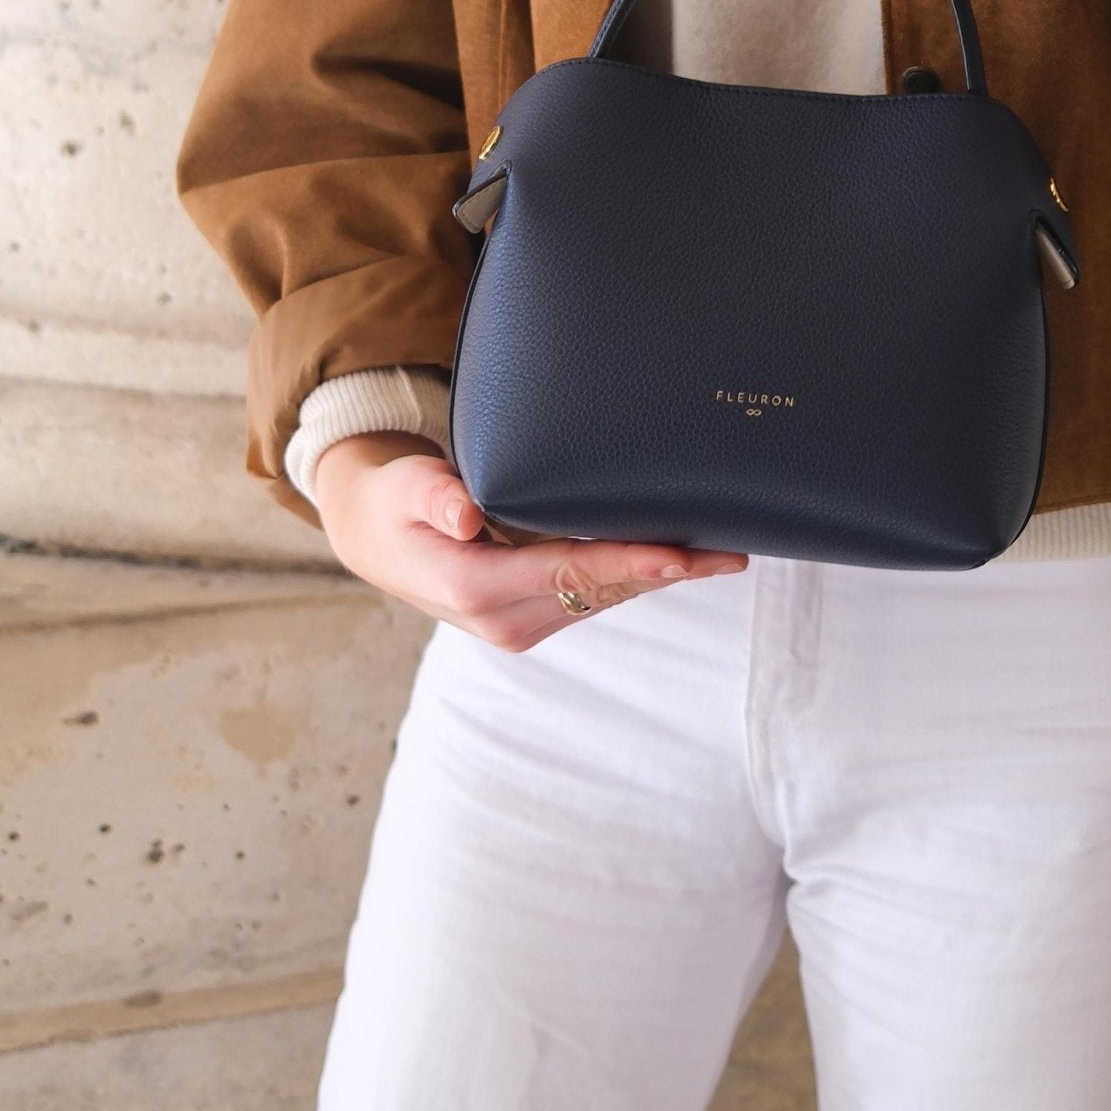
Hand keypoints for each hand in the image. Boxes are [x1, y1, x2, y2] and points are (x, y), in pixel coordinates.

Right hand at [311, 432, 748, 652]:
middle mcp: (505, 618)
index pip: (565, 573)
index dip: (625, 564)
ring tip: (724, 556)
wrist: (377, 536)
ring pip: (606, 598)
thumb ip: (433, 495)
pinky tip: (679, 560)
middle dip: (667, 573)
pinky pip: (595, 596)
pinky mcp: (534, 615)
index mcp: (474, 588)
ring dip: (662, 579)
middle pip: (601, 591)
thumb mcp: (401, 487)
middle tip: (732, 553)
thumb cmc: (392, 501)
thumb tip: (466, 516)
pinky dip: (638, 577)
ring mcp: (522, 623)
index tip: (676, 555)